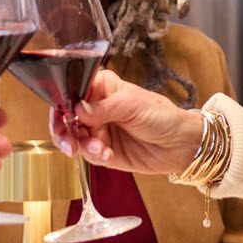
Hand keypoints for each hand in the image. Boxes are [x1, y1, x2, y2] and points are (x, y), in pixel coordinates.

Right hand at [56, 68, 205, 174]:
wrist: (180, 145)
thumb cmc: (162, 116)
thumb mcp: (132, 105)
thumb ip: (102, 107)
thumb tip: (77, 108)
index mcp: (102, 87)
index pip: (72, 90)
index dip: (62, 102)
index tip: (63, 115)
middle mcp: (96, 107)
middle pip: (65, 116)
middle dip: (63, 130)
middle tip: (69, 142)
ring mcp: (98, 129)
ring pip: (73, 137)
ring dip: (81, 145)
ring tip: (100, 149)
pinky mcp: (103, 150)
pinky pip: (87, 153)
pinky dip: (94, 155)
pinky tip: (108, 155)